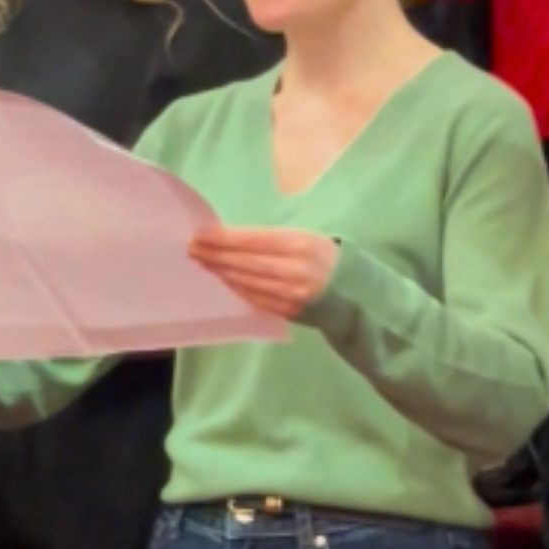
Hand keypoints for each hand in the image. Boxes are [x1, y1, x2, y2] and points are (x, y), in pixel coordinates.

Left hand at [190, 226, 337, 318]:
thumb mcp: (305, 237)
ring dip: (222, 273)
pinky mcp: (289, 312)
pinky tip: (223, 281)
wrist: (355, 293)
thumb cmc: (325, 257)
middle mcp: (295, 269)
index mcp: (299, 244)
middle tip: (192, 250)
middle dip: (216, 256)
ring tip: (203, 264)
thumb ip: (272, 240)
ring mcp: (292, 294)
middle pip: (245, 262)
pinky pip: (256, 299)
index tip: (200, 235)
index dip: (223, 238)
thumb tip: (230, 239)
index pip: (252, 240)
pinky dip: (237, 289)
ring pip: (247, 282)